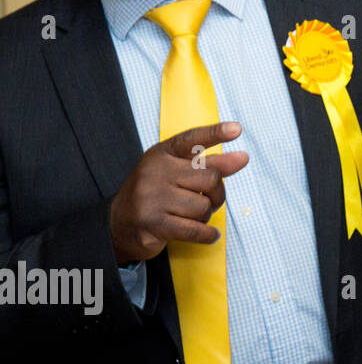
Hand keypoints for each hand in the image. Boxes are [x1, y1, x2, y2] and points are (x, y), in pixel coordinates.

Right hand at [109, 122, 249, 264]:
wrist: (117, 224)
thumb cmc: (155, 195)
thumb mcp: (176, 171)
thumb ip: (208, 164)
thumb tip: (241, 158)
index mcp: (161, 154)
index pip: (192, 140)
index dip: (215, 133)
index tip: (237, 129)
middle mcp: (155, 172)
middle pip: (210, 179)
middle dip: (217, 194)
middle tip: (208, 200)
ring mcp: (152, 197)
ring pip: (204, 207)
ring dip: (205, 216)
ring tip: (191, 216)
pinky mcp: (153, 223)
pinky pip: (195, 229)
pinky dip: (207, 235)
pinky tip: (210, 234)